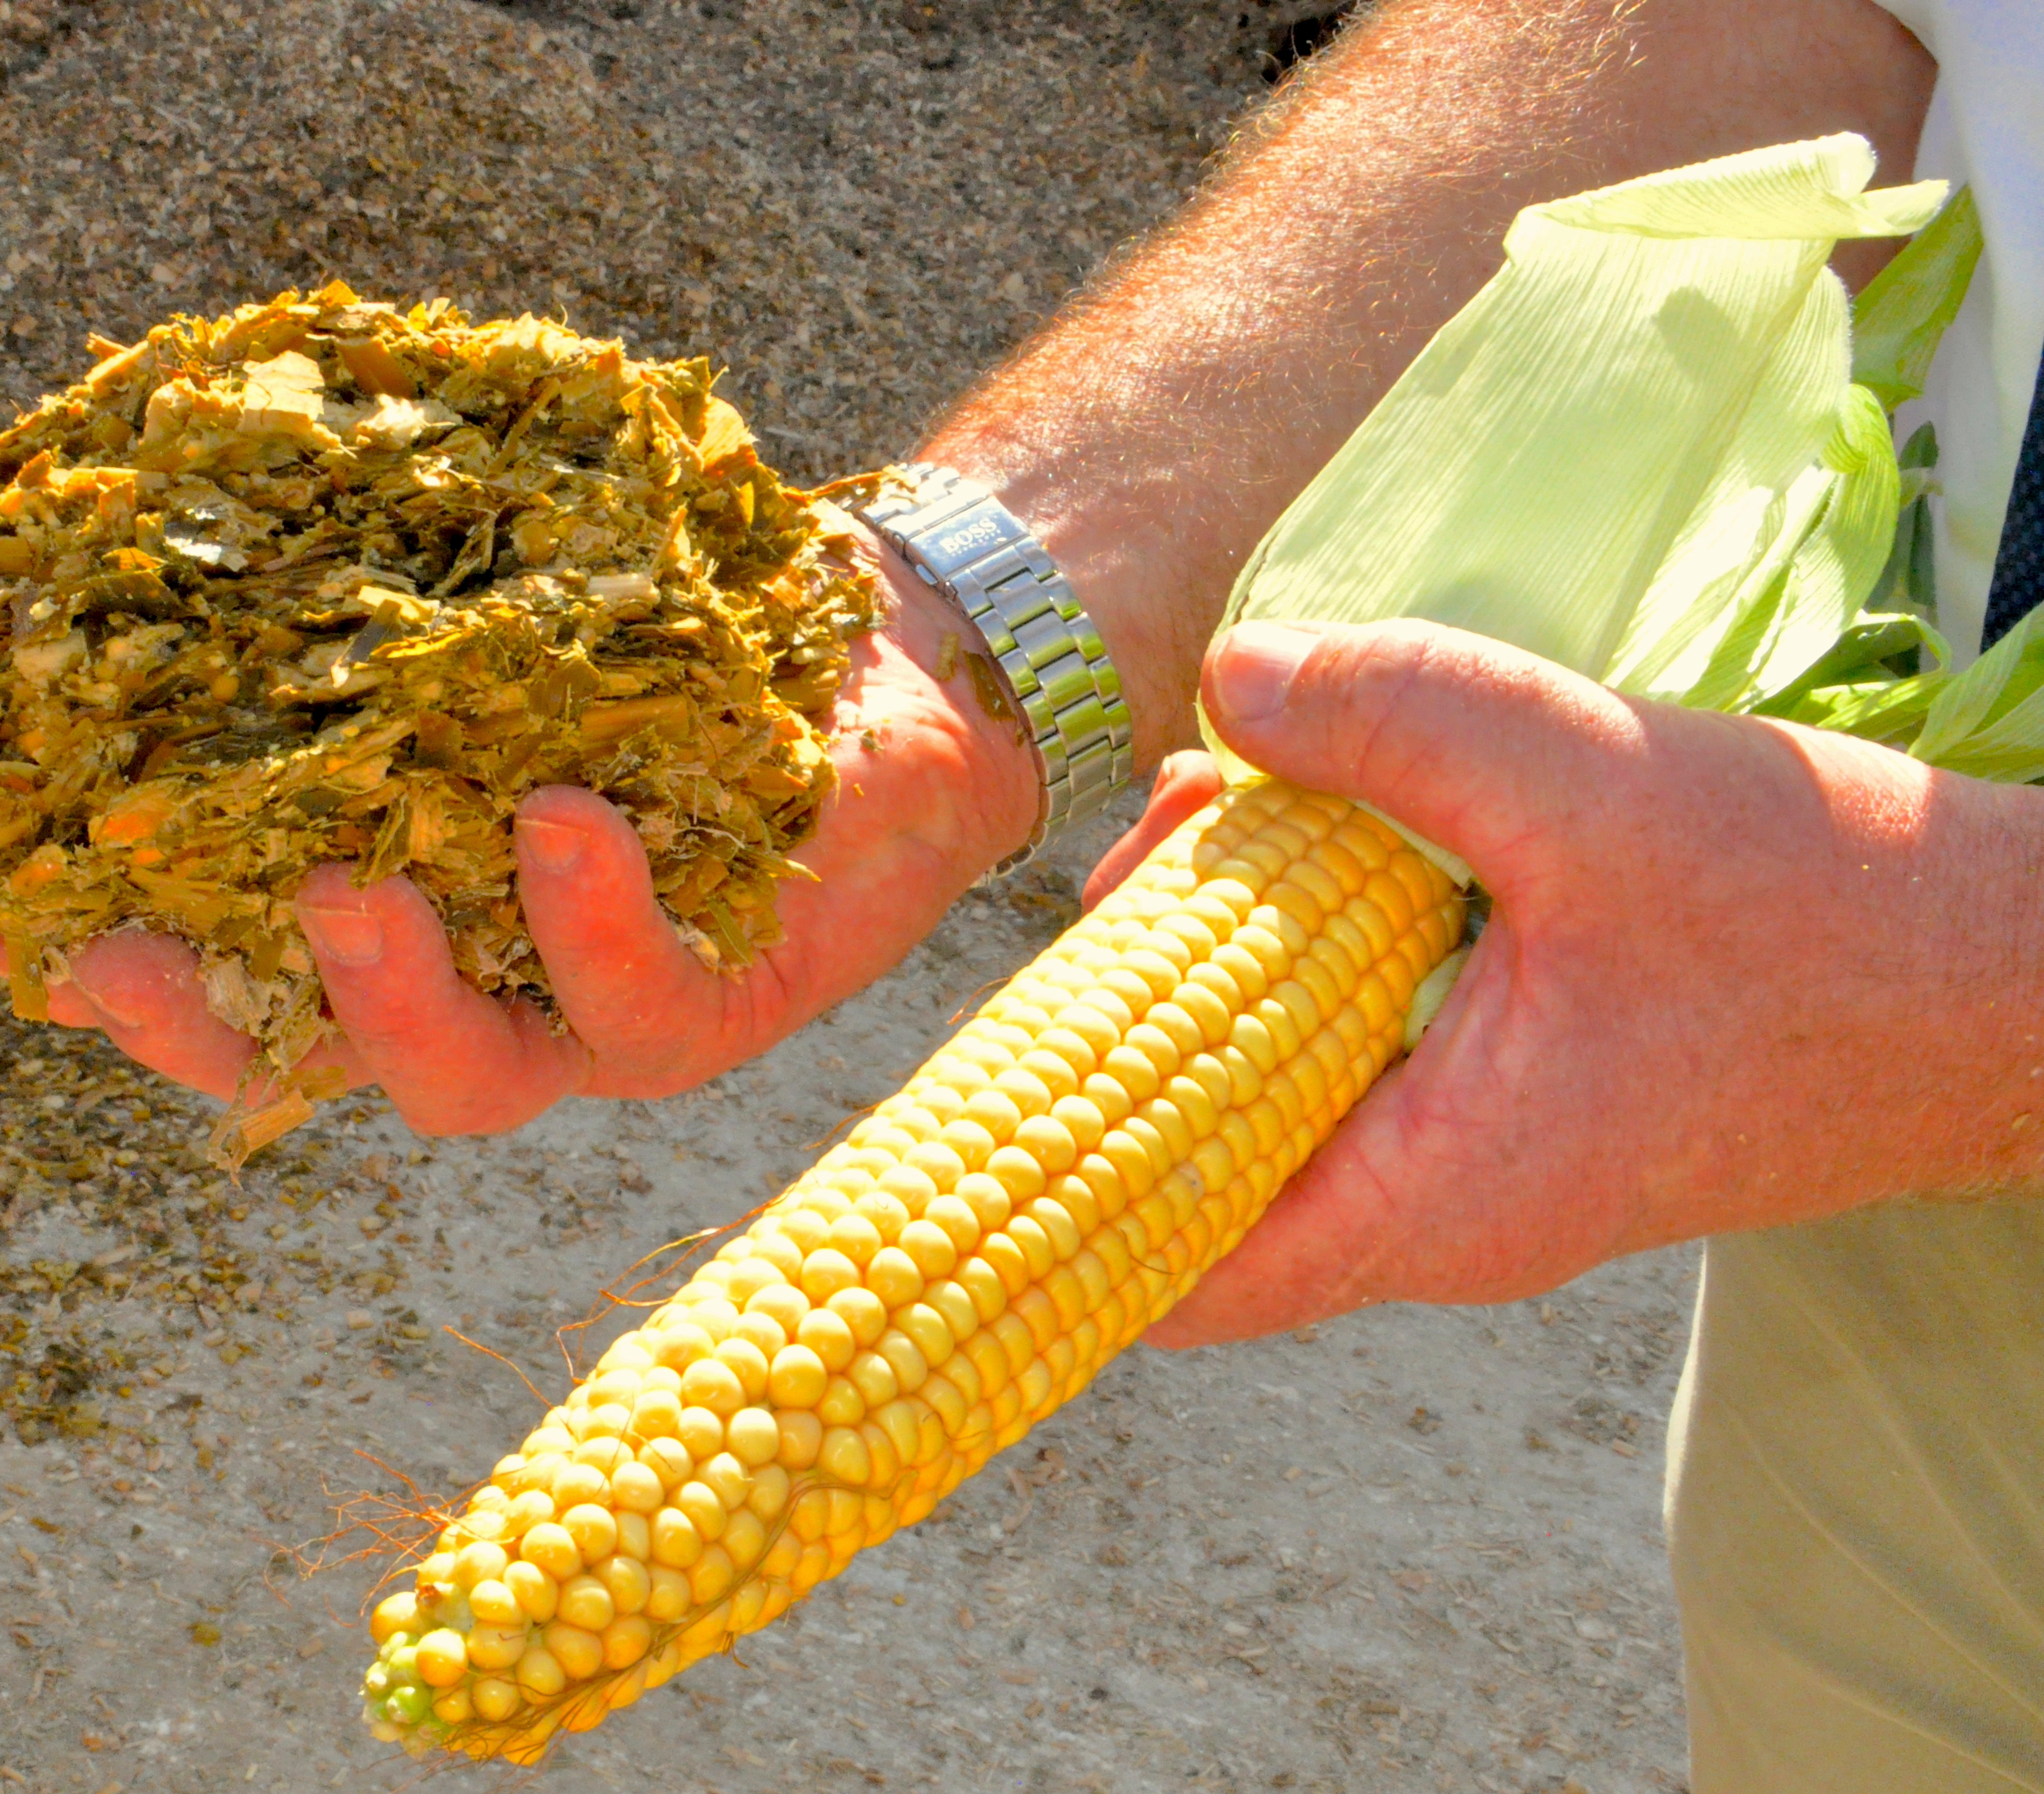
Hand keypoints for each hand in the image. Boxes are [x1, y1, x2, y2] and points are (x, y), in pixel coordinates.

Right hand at [0, 538, 1043, 1132]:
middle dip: (210, 1020)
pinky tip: (559, 821)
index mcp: (398, 912)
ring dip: (391, 995)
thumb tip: (198, 482)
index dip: (122, 981)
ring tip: (349, 886)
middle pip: (313, 1066)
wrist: (888, 650)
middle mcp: (479, 990)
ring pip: (470, 1082)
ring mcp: (592, 1017)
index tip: (16, 936)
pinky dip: (588, 920)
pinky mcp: (724, 1004)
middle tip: (134, 943)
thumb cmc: (663, 619)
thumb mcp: (502, 600)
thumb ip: (372, 598)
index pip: (231, 982)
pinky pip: (640, 1007)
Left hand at [1118, 619, 2043, 1347]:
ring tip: (1246, 805)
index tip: (986, 1081)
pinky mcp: (1526, 1101)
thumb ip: (1392, 719)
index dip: (1051, 1198)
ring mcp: (1486, 1165)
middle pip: (1204, 1153)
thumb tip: (1223, 678)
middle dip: (1141, 1000)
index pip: (1174, 1272)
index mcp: (1435, 1197)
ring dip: (1235, 952)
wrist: (2017, 978)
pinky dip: (1323, 946)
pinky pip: (1367, 1045)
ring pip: (1282, 1084)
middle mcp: (1444, 1214)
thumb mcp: (1589, 780)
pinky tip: (1337, 830)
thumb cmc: (1830, 912)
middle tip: (1166, 841)